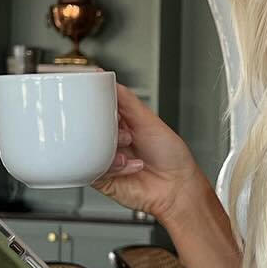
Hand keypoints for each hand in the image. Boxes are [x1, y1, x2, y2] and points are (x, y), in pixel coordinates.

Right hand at [89, 84, 206, 224]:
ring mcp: (105, 160)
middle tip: (123, 133)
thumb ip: (126, 99)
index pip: (97, 110)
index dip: (94, 106)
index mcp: (120, 125)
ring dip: (111, 149)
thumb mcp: (149, 119)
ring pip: (89, 149)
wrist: (177, 188)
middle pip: (89, 129)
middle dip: (105, 130)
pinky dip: (113, 166)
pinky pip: (93, 169)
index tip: (91, 101)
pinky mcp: (101, 179)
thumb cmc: (171, 157)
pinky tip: (130, 166)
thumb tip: (107, 80)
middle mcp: (111, 142)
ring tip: (129, 151)